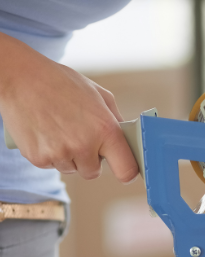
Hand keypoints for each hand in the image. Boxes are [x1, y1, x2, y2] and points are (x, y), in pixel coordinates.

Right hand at [0, 33, 137, 182]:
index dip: (127, 172)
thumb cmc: (60, 83)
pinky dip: (49, 153)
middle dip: (89, 158)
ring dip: (68, 155)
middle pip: (94, 172)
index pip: (126, 171)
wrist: (18, 77)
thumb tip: (127, 140)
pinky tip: (46, 132)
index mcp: (105, 130)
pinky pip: (52, 165)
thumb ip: (116, 120)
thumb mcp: (98, 94)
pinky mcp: (39, 158)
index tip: (125, 170)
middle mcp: (84, 146)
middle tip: (78, 135)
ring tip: (59, 128)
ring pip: (72, 169)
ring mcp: (60, 154)